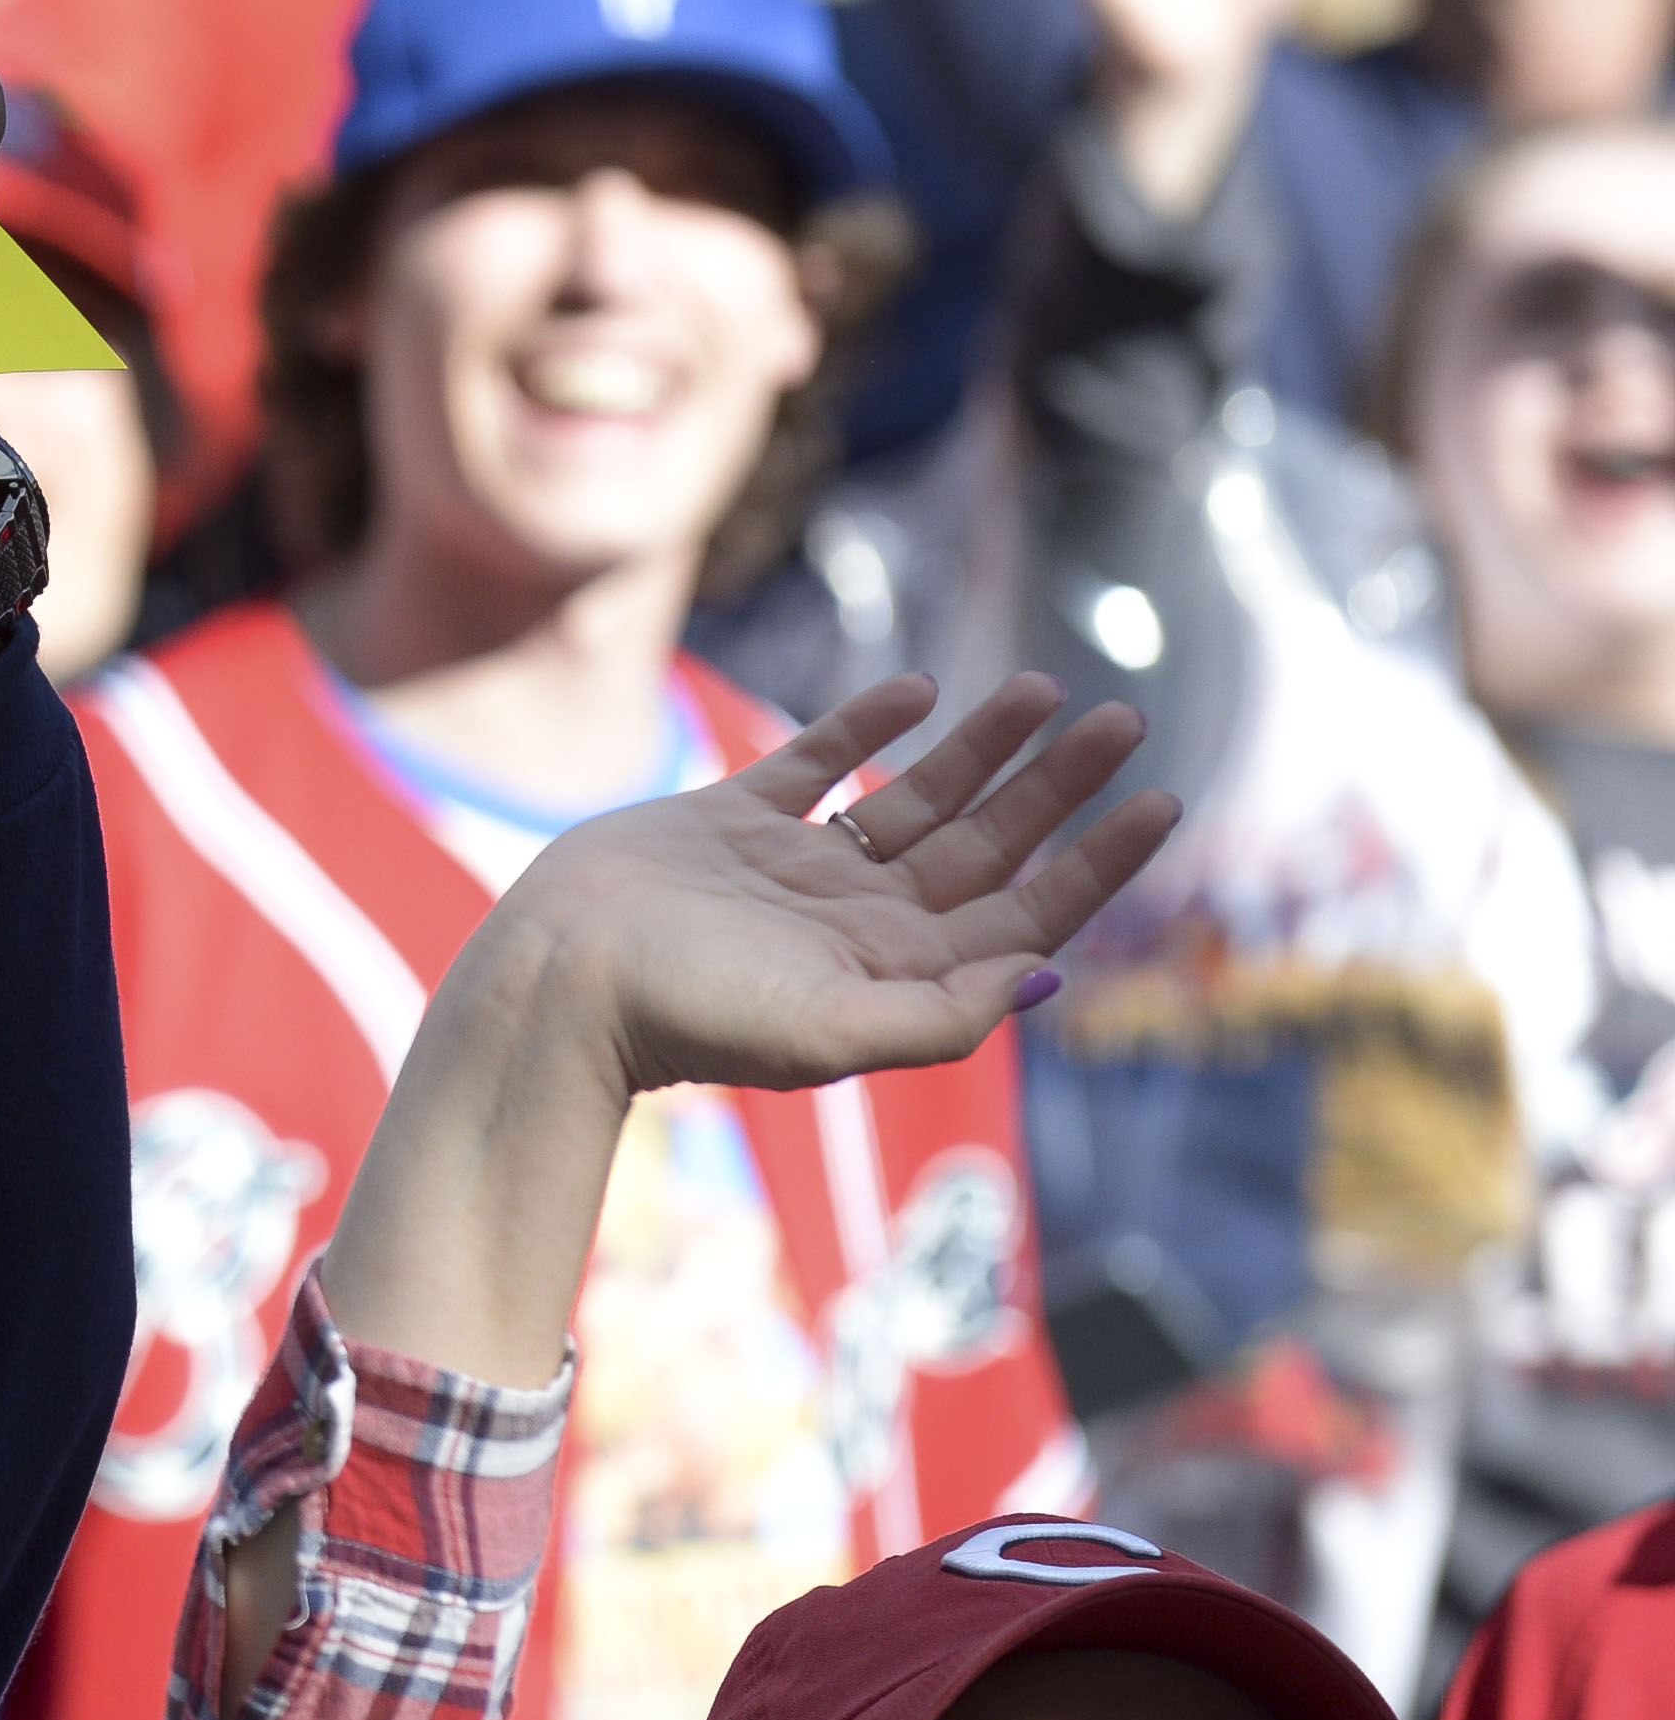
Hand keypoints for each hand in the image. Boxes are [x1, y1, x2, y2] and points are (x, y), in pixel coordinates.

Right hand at [506, 671, 1171, 1101]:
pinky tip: (916, 690)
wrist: (559, 979)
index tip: (1160, 801)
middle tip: (1123, 717)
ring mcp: (795, 867)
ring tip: (1042, 688)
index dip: (1097, 860)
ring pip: (915, 795)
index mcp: (894, 972)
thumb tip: (1048, 977)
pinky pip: (815, 764)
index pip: (1024, 911)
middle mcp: (857, 919)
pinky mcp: (730, 821)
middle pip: (986, 842)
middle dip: (1057, 783)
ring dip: (981, 746)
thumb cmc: (690, 1016)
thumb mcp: (831, 1031)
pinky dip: (865, 725)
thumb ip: (942, 1014)